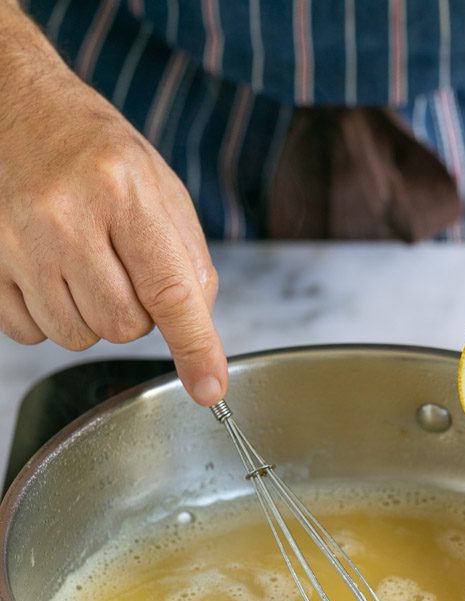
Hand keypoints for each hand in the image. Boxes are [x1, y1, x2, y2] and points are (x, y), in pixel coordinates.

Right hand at [0, 18, 225, 405]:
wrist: (20, 111)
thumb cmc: (97, 153)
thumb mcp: (162, 190)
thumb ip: (189, 261)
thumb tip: (199, 329)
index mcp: (123, 191)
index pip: (169, 290)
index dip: (194, 347)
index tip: (208, 388)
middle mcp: (65, 216)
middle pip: (123, 326)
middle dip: (136, 312)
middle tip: (124, 268)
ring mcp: (18, 242)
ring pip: (79, 337)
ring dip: (93, 317)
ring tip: (87, 266)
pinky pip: (31, 333)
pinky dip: (50, 317)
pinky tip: (53, 274)